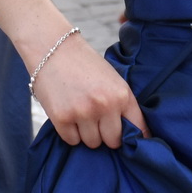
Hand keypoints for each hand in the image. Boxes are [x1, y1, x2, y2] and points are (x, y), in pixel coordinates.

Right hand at [32, 35, 149, 148]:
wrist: (53, 49)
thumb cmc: (86, 65)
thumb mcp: (113, 79)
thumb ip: (123, 104)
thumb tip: (136, 135)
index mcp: (122, 94)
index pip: (137, 128)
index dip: (134, 137)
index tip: (132, 142)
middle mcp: (105, 105)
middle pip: (113, 141)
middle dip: (107, 135)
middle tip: (98, 121)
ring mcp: (82, 112)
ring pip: (92, 143)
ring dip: (87, 134)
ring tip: (81, 113)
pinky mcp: (61, 118)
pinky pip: (72, 141)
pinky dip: (70, 132)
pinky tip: (68, 114)